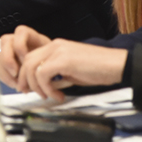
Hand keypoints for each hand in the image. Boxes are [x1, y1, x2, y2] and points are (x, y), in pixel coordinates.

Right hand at [0, 25, 52, 88]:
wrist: (55, 72)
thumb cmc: (57, 64)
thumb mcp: (56, 60)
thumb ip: (47, 62)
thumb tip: (40, 71)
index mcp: (34, 38)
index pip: (21, 32)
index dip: (20, 45)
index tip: (25, 59)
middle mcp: (21, 42)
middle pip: (6, 41)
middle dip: (8, 59)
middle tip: (15, 72)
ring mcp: (13, 52)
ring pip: (0, 55)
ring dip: (6, 71)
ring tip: (17, 82)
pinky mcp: (9, 64)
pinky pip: (1, 68)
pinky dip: (6, 78)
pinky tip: (15, 84)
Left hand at [12, 38, 127, 99]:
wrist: (116, 65)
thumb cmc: (98, 69)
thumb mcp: (72, 73)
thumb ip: (57, 77)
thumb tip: (45, 87)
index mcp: (56, 46)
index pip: (31, 57)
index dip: (26, 74)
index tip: (28, 88)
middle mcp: (55, 45)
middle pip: (27, 61)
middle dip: (25, 80)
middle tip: (30, 94)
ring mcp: (58, 51)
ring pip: (32, 67)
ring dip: (36, 86)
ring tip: (48, 96)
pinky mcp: (63, 59)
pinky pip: (43, 74)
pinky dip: (47, 88)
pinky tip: (58, 95)